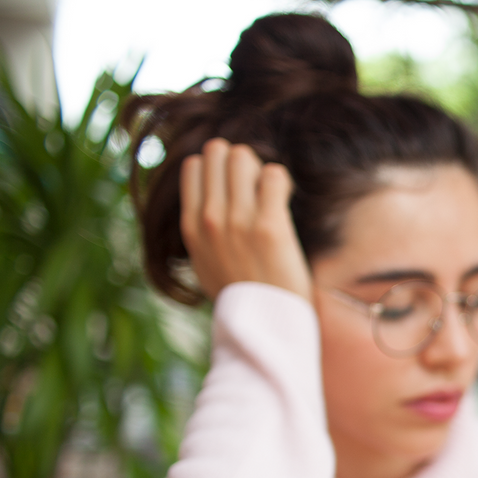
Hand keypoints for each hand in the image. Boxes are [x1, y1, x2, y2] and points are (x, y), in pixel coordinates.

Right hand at [179, 138, 312, 302]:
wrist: (266, 324)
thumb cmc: (244, 295)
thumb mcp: (207, 262)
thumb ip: (202, 232)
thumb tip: (206, 205)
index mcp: (191, 227)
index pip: (194, 165)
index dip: (219, 167)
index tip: (237, 187)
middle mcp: (210, 220)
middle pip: (219, 152)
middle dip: (242, 162)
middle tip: (258, 186)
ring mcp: (238, 222)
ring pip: (244, 157)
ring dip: (261, 169)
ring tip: (272, 193)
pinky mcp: (269, 227)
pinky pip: (274, 175)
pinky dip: (282, 180)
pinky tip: (285, 198)